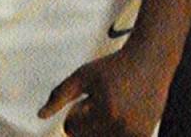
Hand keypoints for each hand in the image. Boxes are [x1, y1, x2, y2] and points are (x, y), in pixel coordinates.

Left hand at [38, 43, 171, 136]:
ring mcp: (135, 135)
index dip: (77, 110)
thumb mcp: (84, 74)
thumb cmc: (114, 66)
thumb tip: (40, 116)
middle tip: (103, 99)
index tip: (90, 96)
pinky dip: (114, 130)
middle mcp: (122, 127)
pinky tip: (124, 112)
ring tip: (113, 105)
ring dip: (101, 127)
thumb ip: (60, 94)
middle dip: (88, 121)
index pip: (71, 129)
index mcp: (105, 111)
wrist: (151, 60)